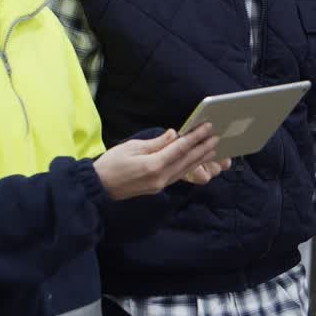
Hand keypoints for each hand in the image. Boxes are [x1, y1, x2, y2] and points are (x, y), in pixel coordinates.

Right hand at [93, 124, 222, 199]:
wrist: (99, 187)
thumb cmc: (111, 164)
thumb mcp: (132, 147)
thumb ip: (156, 143)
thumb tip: (174, 134)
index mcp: (153, 165)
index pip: (180, 149)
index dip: (195, 137)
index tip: (207, 128)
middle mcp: (160, 177)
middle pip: (187, 161)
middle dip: (203, 148)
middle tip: (216, 136)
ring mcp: (160, 185)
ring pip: (185, 169)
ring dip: (200, 158)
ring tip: (213, 148)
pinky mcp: (158, 187)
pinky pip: (178, 175)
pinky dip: (189, 166)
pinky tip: (196, 160)